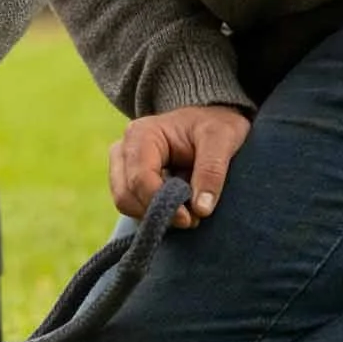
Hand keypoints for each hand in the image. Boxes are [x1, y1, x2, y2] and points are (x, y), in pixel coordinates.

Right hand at [108, 105, 251, 228]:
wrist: (208, 122)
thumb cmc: (213, 125)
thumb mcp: (221, 139)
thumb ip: (212, 171)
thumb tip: (201, 209)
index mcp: (141, 134)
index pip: (140, 178)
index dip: (161, 203)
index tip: (190, 219)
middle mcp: (123, 149)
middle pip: (125, 195)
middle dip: (158, 212)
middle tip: (192, 218)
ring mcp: (121, 165)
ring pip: (125, 203)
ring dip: (155, 214)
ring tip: (187, 210)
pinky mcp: (126, 179)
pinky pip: (131, 205)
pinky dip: (153, 212)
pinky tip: (176, 205)